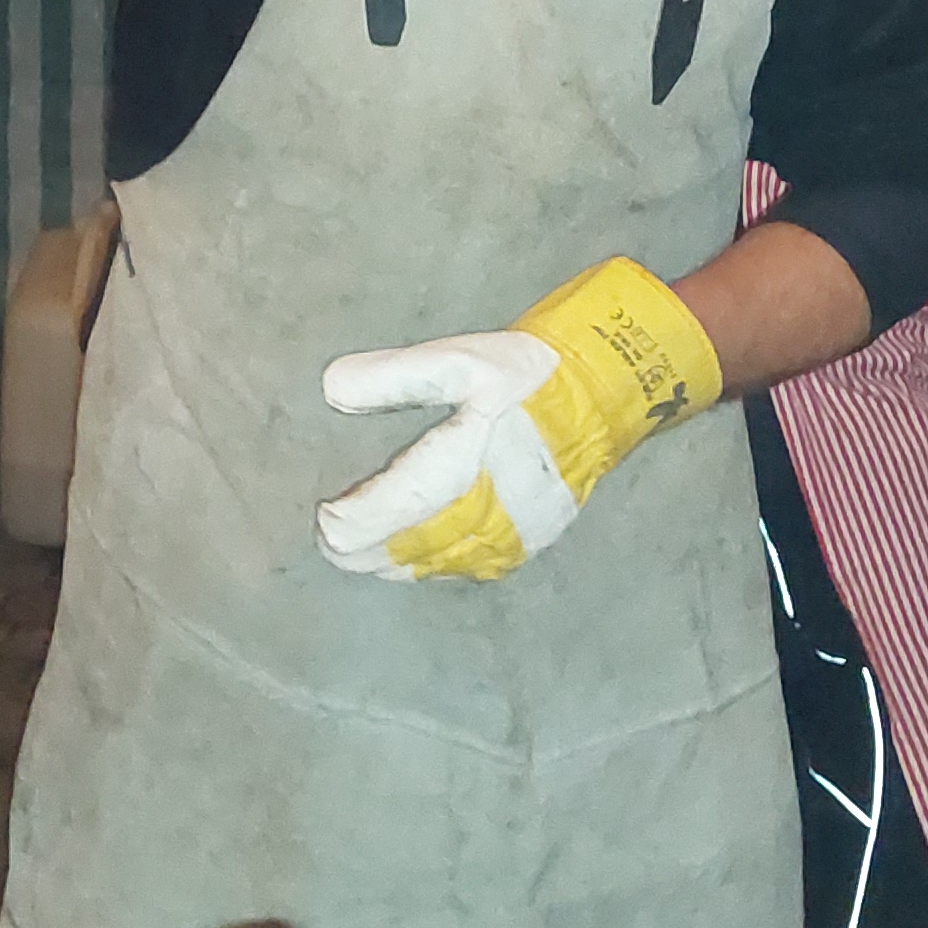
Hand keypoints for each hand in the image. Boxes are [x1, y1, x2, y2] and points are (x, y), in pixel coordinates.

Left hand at [313, 259, 722, 581]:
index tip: (322, 516)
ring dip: (395, 562)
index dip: (349, 521)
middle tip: (330, 542)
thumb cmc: (527, 374)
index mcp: (464, 466)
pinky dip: (435, 567)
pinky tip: (415, 561)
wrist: (605, 393)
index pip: (390, 511)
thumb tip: (332, 389)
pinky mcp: (529, 540)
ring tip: (361, 555)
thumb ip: (393, 377)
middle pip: (407, 547)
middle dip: (363, 549)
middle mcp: (486, 511)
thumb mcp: (459, 360)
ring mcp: (511, 533)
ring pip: (436, 564)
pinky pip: (470, 567)